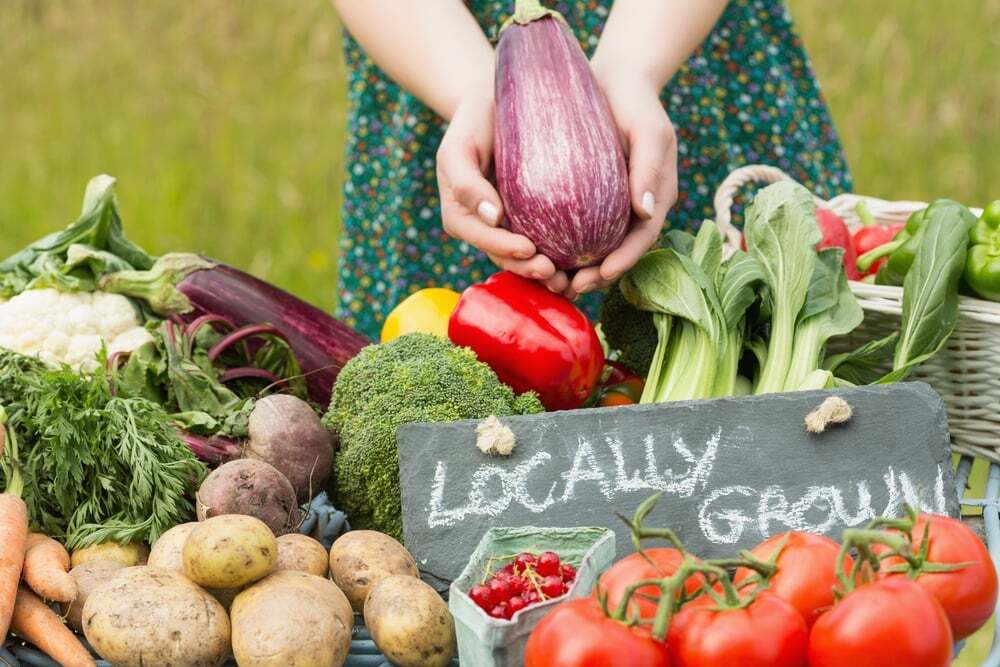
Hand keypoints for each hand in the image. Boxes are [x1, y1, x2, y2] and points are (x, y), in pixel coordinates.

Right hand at [436, 94, 560, 283]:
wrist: (497, 103)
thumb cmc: (474, 121)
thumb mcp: (460, 146)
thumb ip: (466, 181)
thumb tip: (493, 217)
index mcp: (462, 215)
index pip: (481, 238)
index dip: (503, 248)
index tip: (528, 249)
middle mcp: (485, 227)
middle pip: (504, 257)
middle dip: (527, 269)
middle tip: (554, 273)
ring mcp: (508, 226)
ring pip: (525, 258)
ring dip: (545, 273)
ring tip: (570, 281)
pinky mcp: (532, 219)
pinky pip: (546, 241)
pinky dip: (561, 256)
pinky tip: (583, 264)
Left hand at [562, 66, 677, 298]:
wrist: (615, 79)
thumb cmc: (636, 102)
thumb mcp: (649, 130)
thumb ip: (649, 168)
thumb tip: (644, 212)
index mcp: (655, 198)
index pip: (642, 239)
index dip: (623, 262)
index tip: (600, 276)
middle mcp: (634, 208)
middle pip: (618, 252)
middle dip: (597, 275)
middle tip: (569, 288)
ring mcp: (612, 204)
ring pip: (596, 246)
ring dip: (577, 268)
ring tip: (552, 282)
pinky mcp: (588, 197)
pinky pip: (578, 228)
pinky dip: (562, 245)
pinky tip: (539, 254)